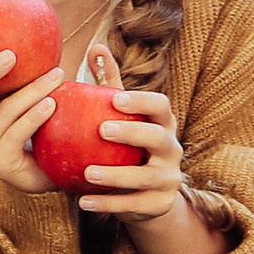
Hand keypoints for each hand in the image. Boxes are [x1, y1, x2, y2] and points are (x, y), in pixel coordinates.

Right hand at [0, 48, 63, 194]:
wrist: (49, 169)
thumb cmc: (38, 128)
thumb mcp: (25, 98)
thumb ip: (23, 73)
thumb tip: (36, 29)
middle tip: (11, 55)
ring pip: (2, 111)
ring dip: (32, 90)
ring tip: (55, 75)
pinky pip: (17, 132)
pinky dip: (35, 115)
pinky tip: (52, 103)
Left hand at [74, 47, 232, 253]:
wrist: (147, 196)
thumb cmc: (129, 146)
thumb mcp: (123, 116)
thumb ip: (111, 84)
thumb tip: (96, 47)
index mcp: (163, 125)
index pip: (161, 107)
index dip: (142, 101)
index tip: (116, 98)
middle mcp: (172, 150)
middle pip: (159, 139)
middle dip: (133, 133)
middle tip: (102, 129)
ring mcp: (169, 179)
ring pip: (145, 178)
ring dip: (116, 176)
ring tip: (88, 173)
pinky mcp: (159, 205)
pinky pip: (132, 206)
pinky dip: (107, 205)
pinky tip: (82, 202)